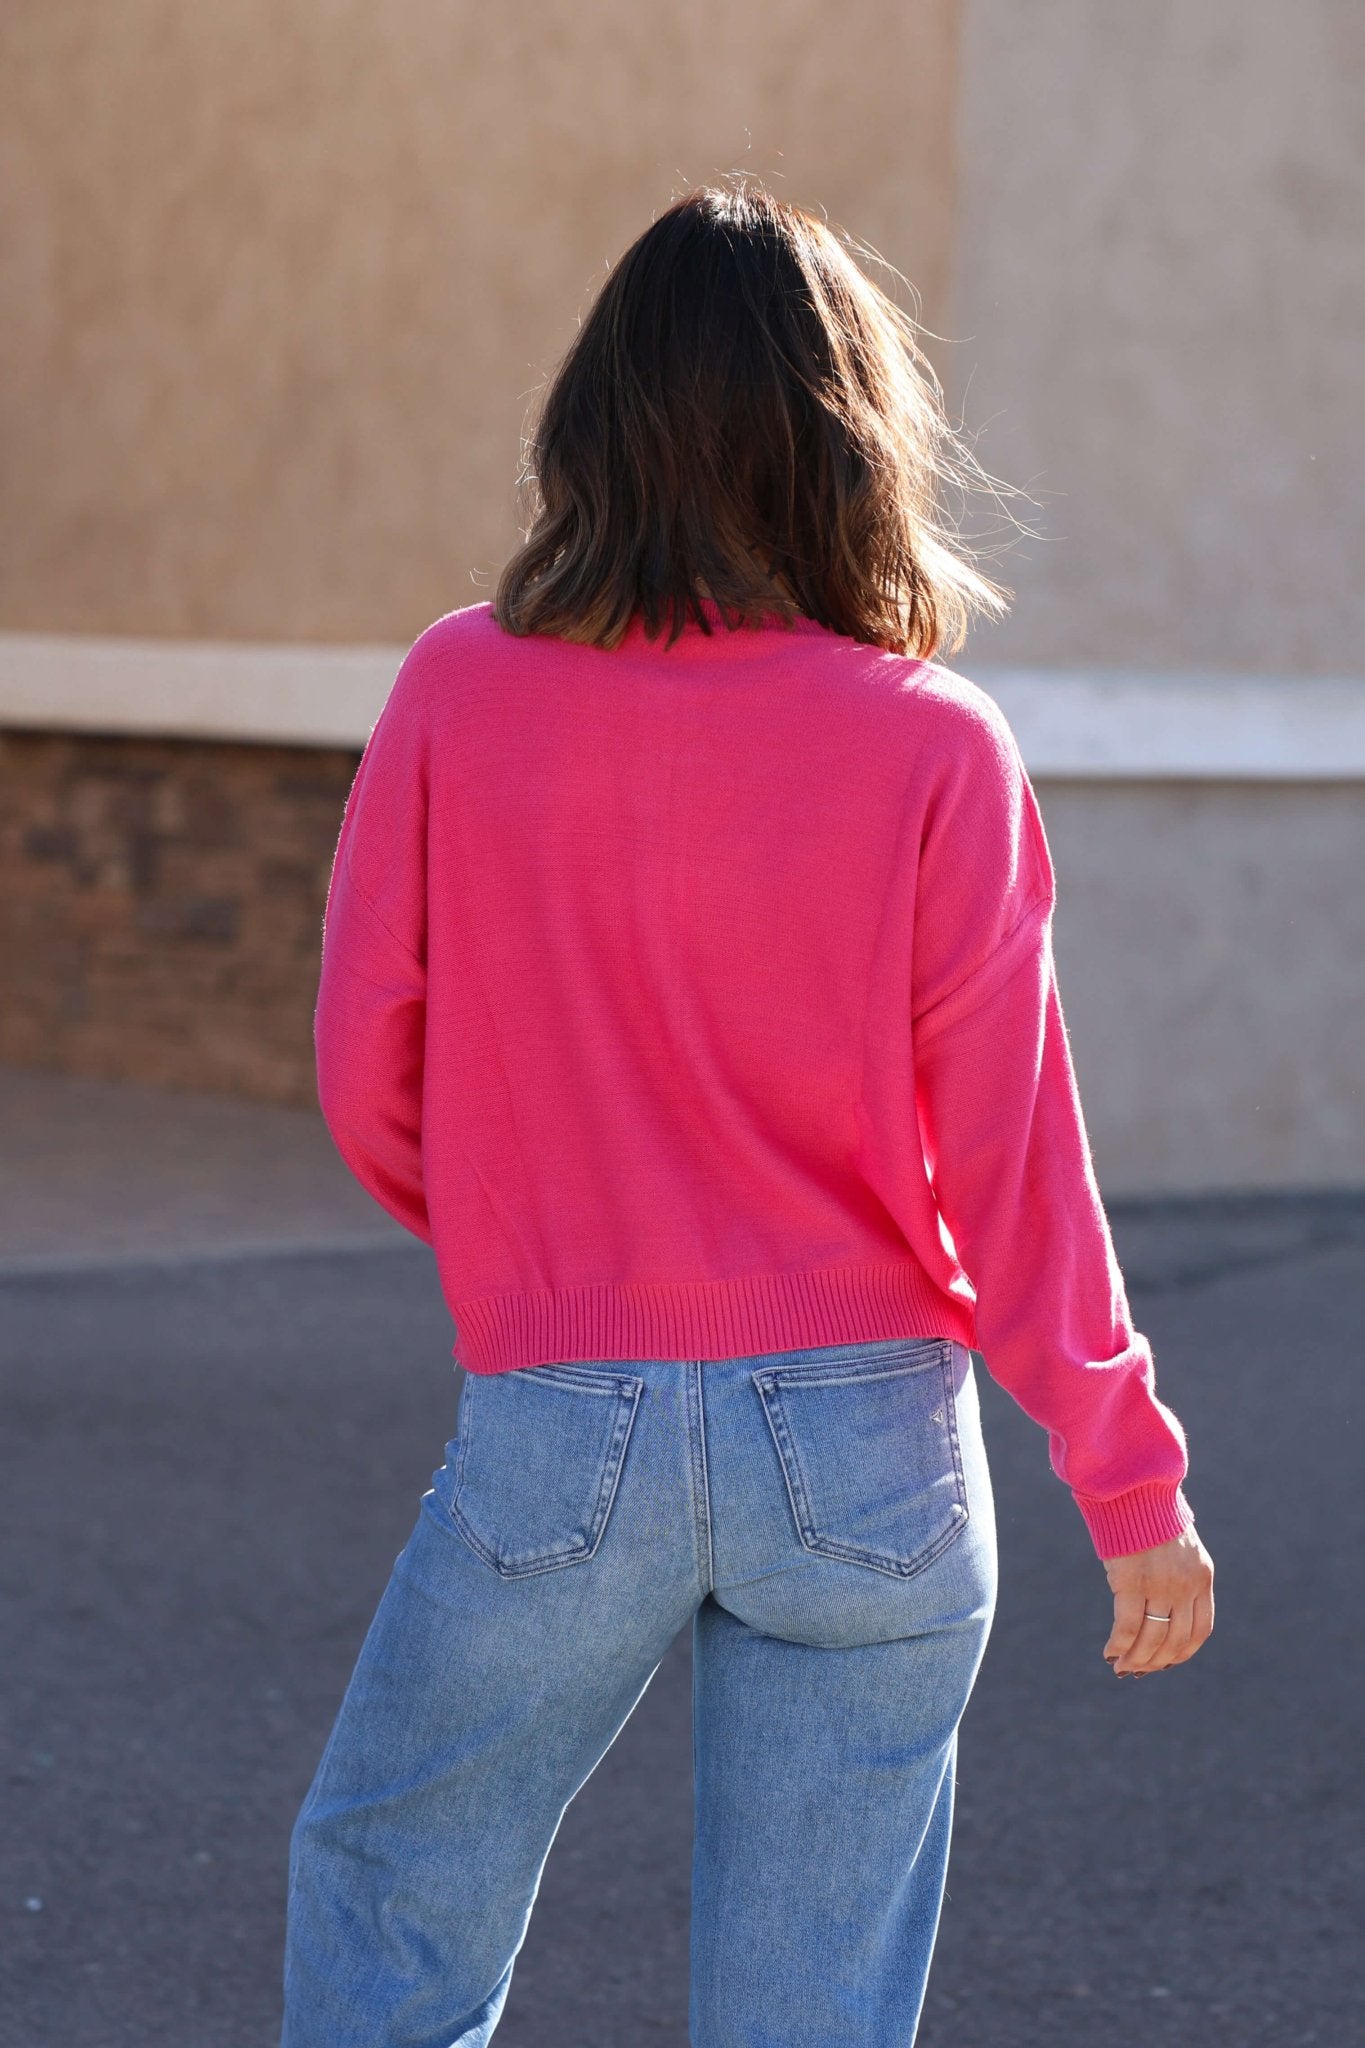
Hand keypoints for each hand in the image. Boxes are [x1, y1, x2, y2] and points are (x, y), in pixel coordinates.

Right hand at [1101, 1524, 1214, 1677]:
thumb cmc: (1149, 1515)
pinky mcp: (1131, 1581)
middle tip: (1137, 1669)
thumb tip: (1165, 1612)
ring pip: (1151, 1638)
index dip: (1182, 1653)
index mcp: (1202, 1577)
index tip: (1165, 1662)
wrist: (1134, 1485)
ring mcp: (1160, 1585)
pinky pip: (1127, 1625)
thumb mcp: (1180, 1548)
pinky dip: (1119, 1644)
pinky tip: (1109, 1650)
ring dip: (1135, 1658)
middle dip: (1155, 1661)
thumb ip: (1180, 1578)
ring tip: (1121, 1665)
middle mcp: (1186, 1585)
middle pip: (1175, 1640)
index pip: (1200, 1630)